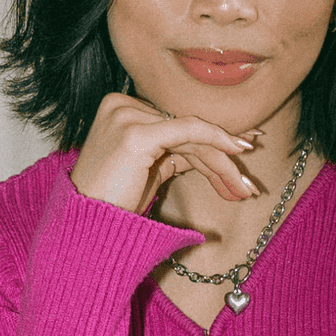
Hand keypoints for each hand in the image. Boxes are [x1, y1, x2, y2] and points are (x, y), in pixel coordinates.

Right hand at [70, 93, 260, 213]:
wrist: (87, 230)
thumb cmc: (114, 205)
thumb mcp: (150, 171)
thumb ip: (174, 153)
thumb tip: (213, 151)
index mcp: (120, 109)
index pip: (176, 124)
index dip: (213, 140)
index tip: (243, 150)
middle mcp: (120, 105)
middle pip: (185, 130)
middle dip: (221, 156)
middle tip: (248, 181)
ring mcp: (126, 116)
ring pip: (192, 134)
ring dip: (223, 163)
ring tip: (245, 189)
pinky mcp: (136, 133)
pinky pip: (188, 131)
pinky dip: (217, 140)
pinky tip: (238, 152)